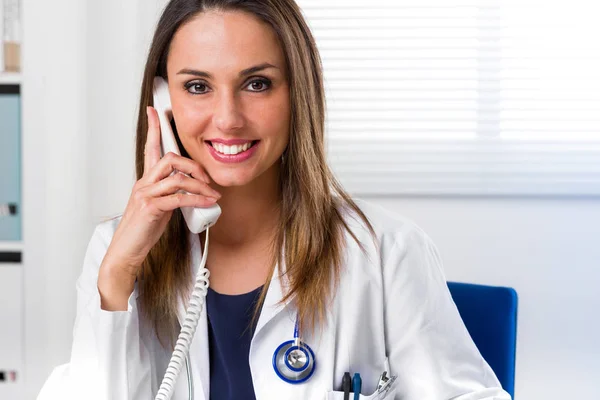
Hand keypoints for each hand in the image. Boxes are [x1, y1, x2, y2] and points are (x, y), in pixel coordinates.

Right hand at [101, 106, 220, 279]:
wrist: (126, 251)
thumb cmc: (143, 231)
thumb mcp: (159, 208)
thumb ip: (171, 194)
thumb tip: (193, 191)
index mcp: (146, 181)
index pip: (150, 148)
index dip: (153, 128)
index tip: (155, 110)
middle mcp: (144, 183)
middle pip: (170, 158)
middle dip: (194, 165)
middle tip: (208, 179)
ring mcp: (146, 194)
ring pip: (177, 177)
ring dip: (200, 185)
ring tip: (213, 195)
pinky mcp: (151, 208)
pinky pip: (179, 198)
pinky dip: (197, 199)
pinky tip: (208, 203)